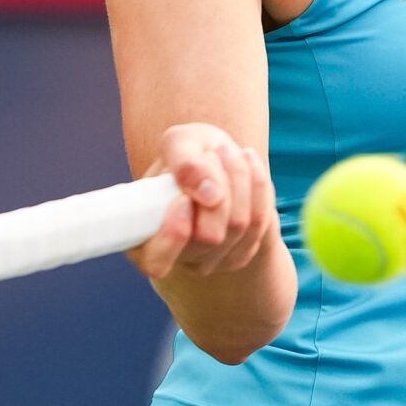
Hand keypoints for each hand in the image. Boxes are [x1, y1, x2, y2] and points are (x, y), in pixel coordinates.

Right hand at [129, 123, 273, 281]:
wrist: (218, 160)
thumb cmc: (188, 154)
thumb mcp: (179, 143)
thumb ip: (185, 164)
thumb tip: (209, 193)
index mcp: (144, 239)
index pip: (155, 261)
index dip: (172, 233)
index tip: (183, 198)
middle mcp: (177, 258)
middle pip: (209, 237)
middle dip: (218, 185)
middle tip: (213, 153)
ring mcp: (211, 261)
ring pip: (239, 225)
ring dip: (240, 179)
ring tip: (229, 153)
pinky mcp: (241, 254)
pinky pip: (261, 222)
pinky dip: (259, 187)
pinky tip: (248, 166)